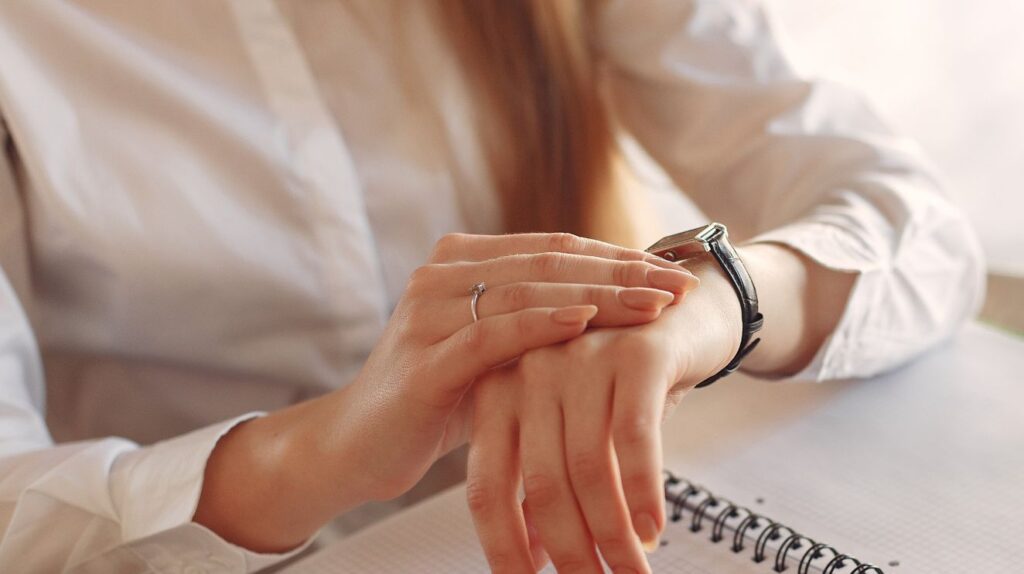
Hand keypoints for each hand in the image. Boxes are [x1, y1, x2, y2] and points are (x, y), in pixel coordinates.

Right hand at [195, 233, 697, 551]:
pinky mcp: (424, 359)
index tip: (671, 271)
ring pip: (528, 291)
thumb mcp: (494, 352)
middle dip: (622, 272)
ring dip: (599, 295)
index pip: (554, 249)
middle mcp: (442, 274)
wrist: (357, 444)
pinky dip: (542, 325)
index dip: (617, 256)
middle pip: (549, 262)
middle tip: (678, 284)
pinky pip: (492, 335)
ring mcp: (429, 312)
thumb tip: (620, 310)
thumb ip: (537, 323)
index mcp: (461, 262)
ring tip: (654, 304)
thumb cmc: (436, 399)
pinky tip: (587, 321)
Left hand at [465, 257, 741, 572]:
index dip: (503, 547)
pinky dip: (644, 492)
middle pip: (539, 484)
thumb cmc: (622, 378)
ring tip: (630, 573)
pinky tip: (654, 528)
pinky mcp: (635, 354)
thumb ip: (546, 480)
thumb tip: (534, 554)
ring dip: (612, 534)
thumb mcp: (575, 427)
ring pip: (589, 468)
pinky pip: (635, 438)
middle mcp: (531, 371)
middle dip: (569, 551)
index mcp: (500, 391)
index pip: (487, 485)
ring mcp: (581, 358)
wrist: (685, 309)